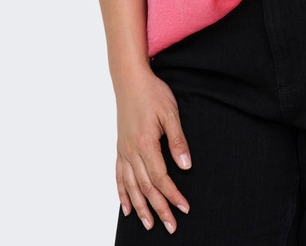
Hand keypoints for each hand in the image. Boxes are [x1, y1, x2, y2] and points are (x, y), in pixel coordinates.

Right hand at [115, 68, 191, 232]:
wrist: (130, 80)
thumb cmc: (152, 93)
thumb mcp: (170, 113)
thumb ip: (177, 140)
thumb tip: (186, 166)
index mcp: (146, 144)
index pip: (161, 178)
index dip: (172, 195)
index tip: (184, 208)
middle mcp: (132, 151)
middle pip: (146, 187)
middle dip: (159, 209)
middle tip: (170, 226)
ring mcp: (124, 150)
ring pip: (131, 186)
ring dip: (140, 207)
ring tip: (148, 224)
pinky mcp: (120, 147)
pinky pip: (119, 176)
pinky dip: (122, 193)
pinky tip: (126, 206)